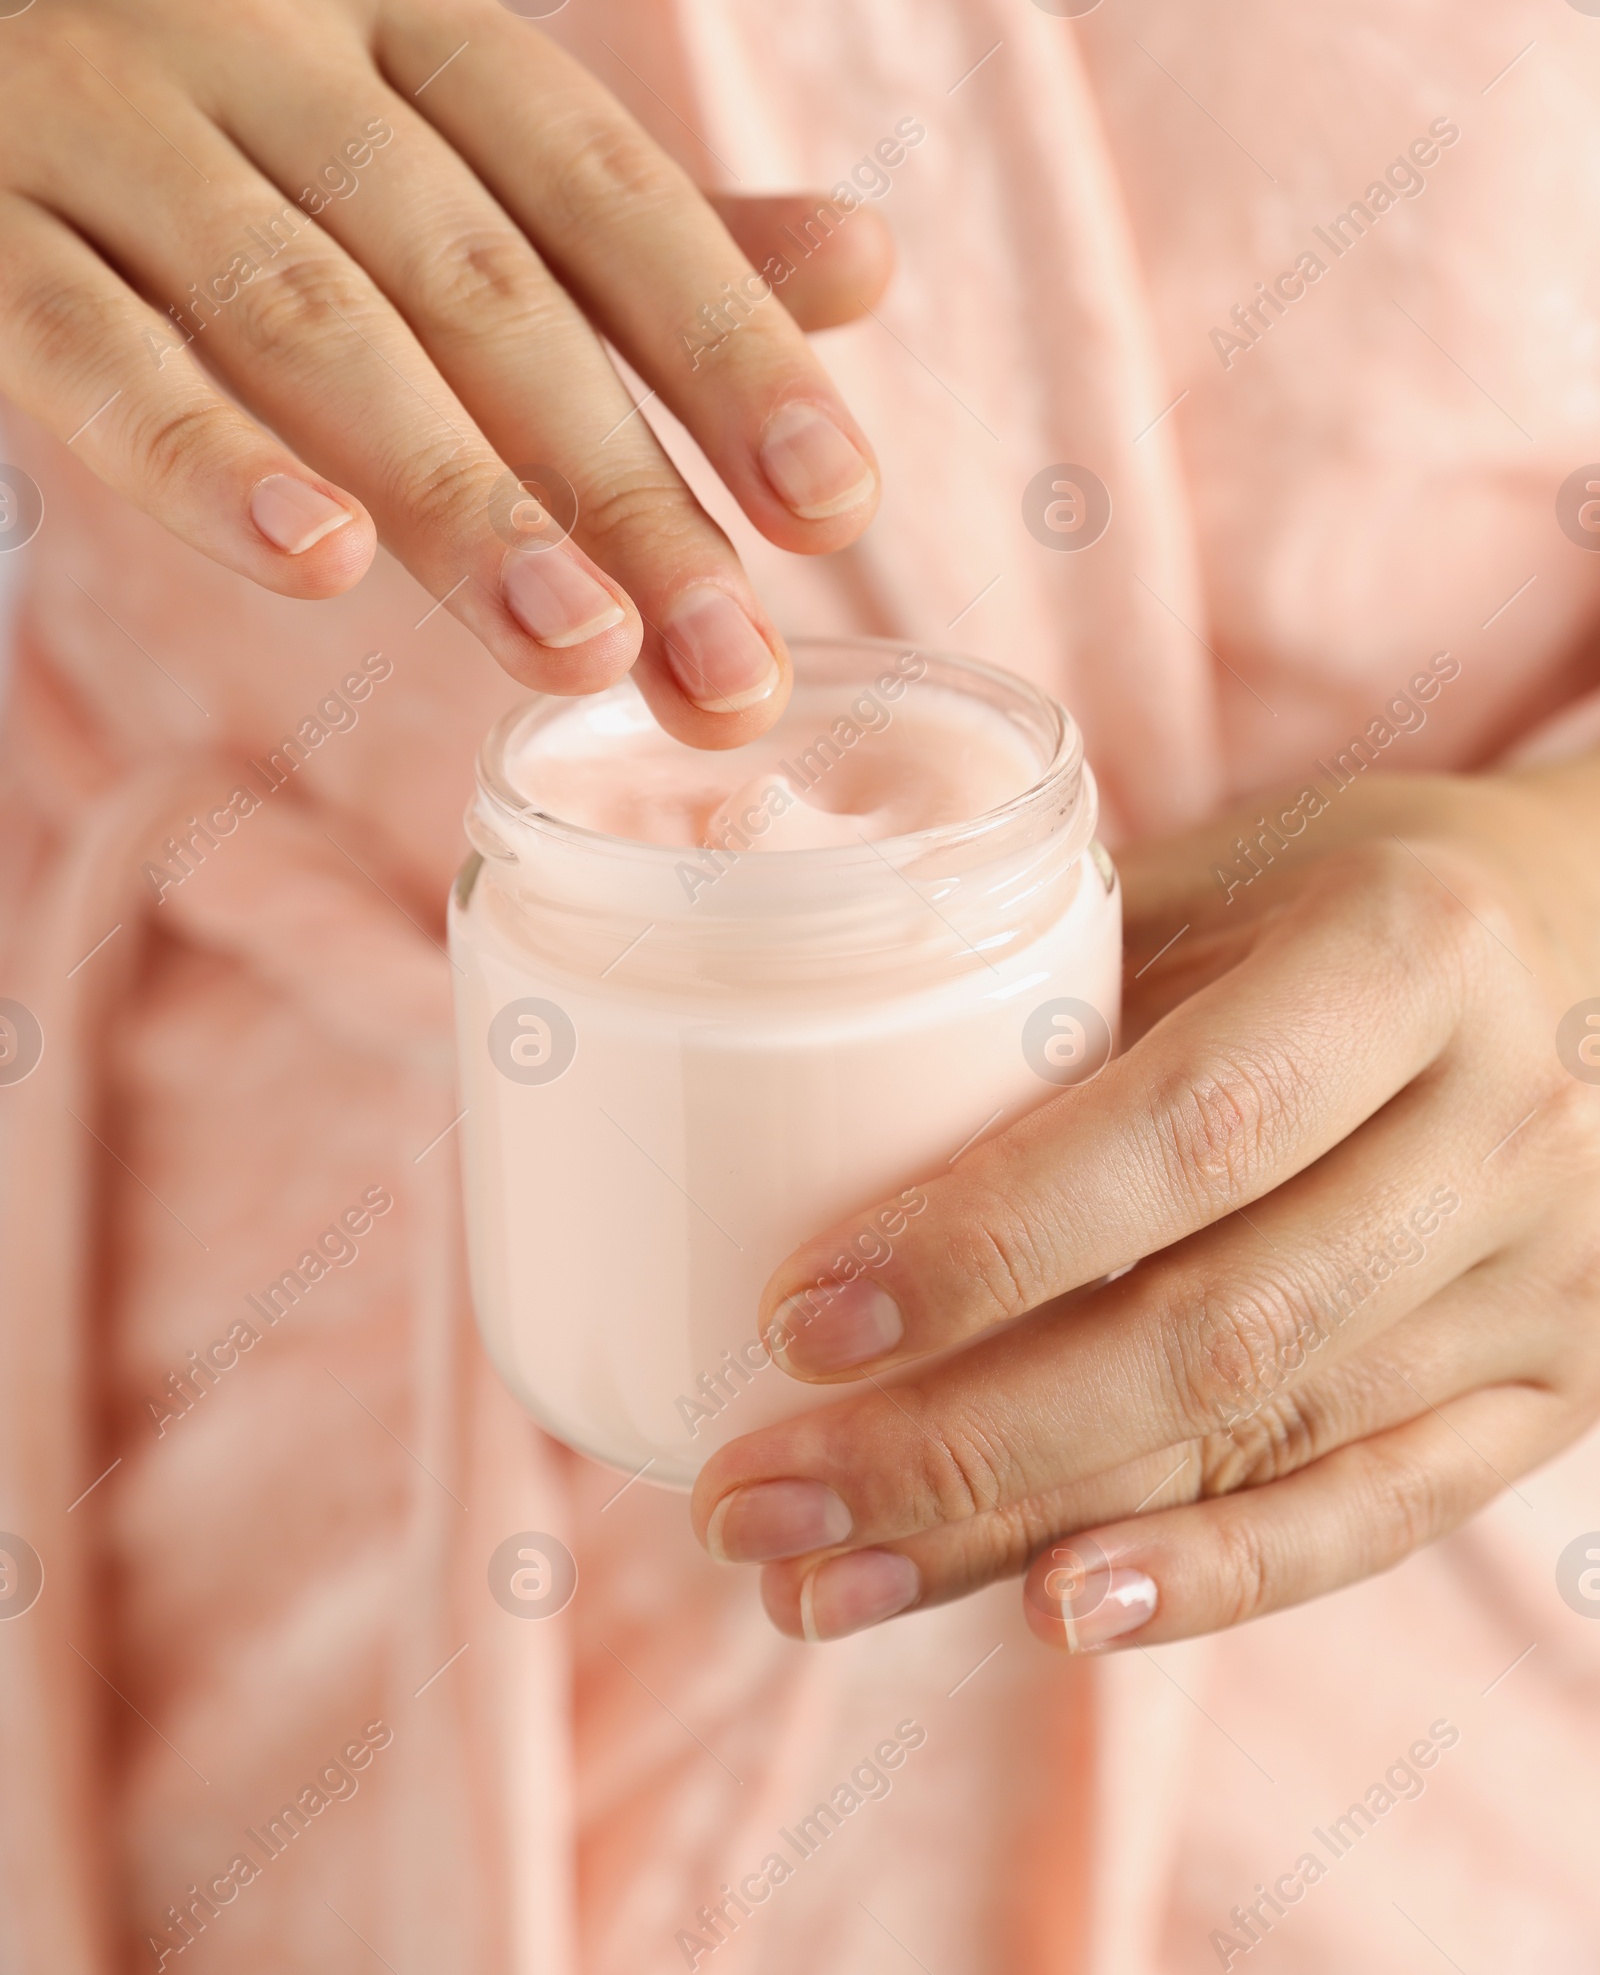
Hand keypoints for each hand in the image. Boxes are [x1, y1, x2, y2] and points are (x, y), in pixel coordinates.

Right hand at [0, 0, 887, 741]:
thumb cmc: (208, 144)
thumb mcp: (418, 151)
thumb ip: (617, 227)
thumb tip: (866, 265)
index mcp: (402, 14)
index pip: (605, 191)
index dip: (728, 345)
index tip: (834, 503)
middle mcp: (261, 34)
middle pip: (478, 281)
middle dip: (620, 483)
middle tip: (725, 662)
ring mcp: (100, 114)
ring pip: (306, 321)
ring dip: (457, 496)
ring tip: (576, 647)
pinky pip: (92, 346)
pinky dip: (207, 455)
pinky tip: (318, 561)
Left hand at [692, 759, 1599, 1645]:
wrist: (1588, 949)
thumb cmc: (1341, 891)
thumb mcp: (1217, 873)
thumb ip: (1047, 973)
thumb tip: (779, 1072)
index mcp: (1406, 951)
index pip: (1187, 1128)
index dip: (989, 1238)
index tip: (801, 1317)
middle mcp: (1501, 1124)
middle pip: (1212, 1328)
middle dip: (957, 1439)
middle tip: (754, 1499)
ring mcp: (1541, 1277)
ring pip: (1262, 1444)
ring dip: (1019, 1531)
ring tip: (821, 1582)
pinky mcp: (1547, 1394)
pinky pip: (1370, 1519)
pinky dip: (1204, 1580)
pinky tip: (1044, 1611)